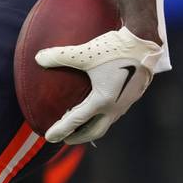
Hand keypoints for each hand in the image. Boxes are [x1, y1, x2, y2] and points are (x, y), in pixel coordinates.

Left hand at [35, 26, 162, 143]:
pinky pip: (114, 112)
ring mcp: (126, 102)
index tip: (49, 137)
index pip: (77, 120)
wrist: (144, 43)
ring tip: (78, 123)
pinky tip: (96, 105)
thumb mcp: (85, 53)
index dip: (61, 129)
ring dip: (91, 126)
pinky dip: (101, 115)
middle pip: (95, 130)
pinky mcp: (132, 95)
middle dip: (79, 137)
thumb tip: (38, 58)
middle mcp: (116, 106)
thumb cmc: (115, 49)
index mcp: (103, 100)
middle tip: (65, 138)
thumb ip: (60, 56)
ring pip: (106, 122)